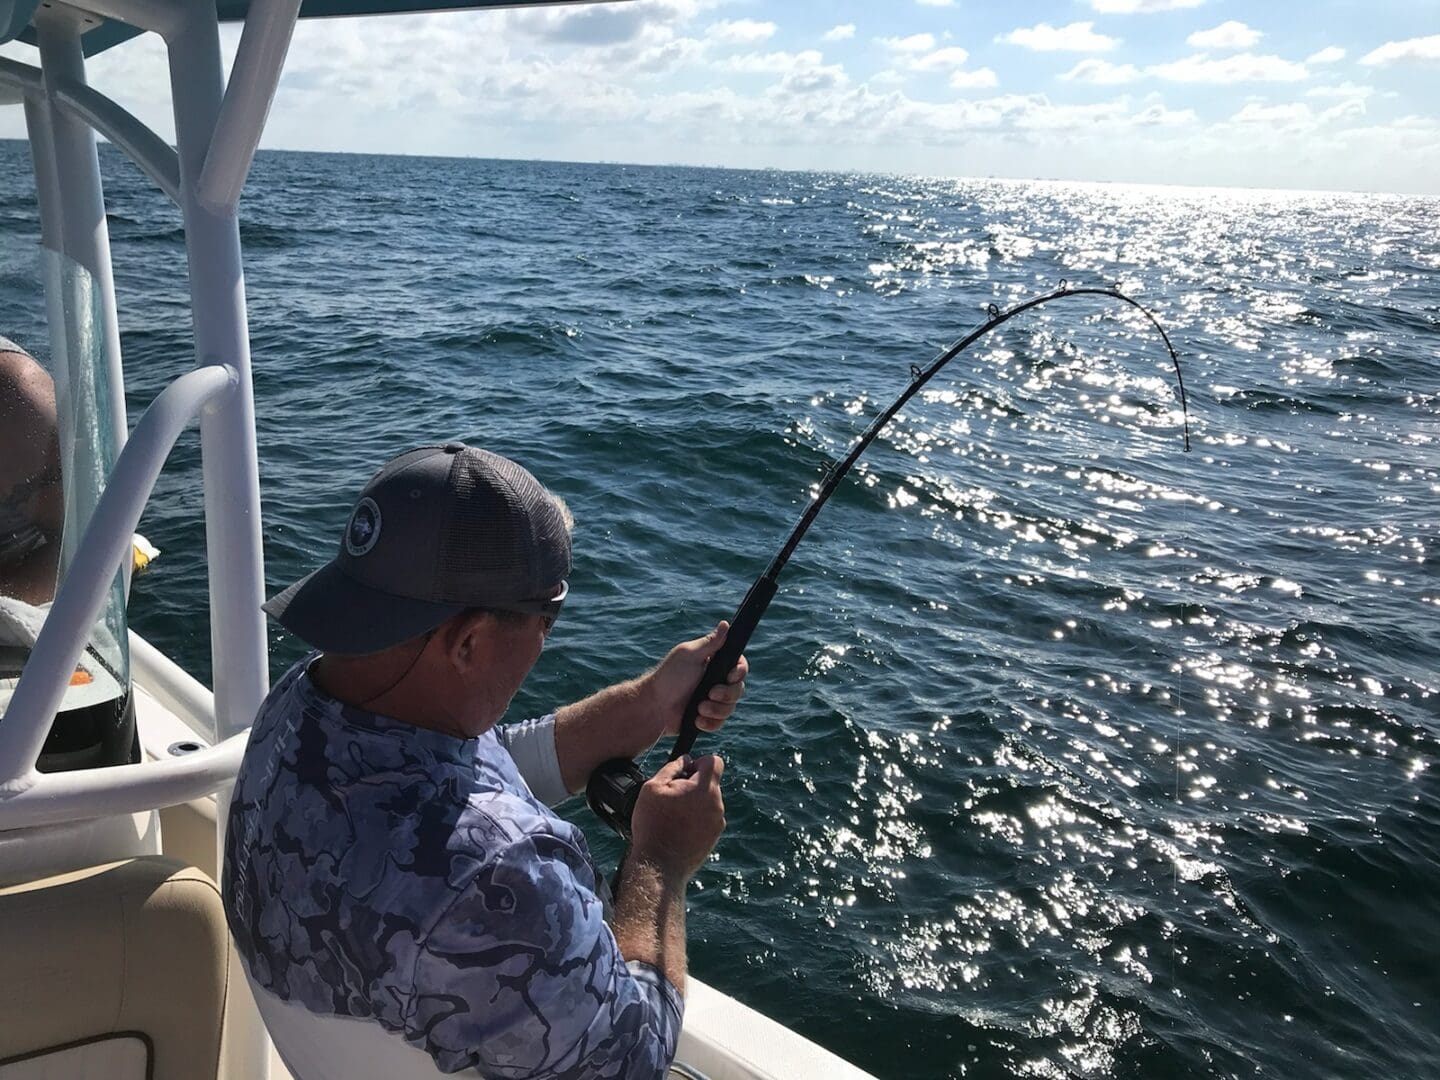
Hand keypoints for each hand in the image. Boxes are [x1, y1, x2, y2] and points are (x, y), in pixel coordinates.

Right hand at [629, 755, 725, 880]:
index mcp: (704, 789)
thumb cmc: (653, 824)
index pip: (714, 762)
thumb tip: (685, 760)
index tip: (686, 772)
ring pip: (708, 802)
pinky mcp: (714, 838)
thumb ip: (672, 768)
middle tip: (672, 798)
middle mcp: (717, 804)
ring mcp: (718, 823)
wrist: (659, 865)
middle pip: (710, 783)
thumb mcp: (652, 787)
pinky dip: (696, 820)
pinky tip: (678, 829)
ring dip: (694, 804)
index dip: (700, 762)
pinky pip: (707, 819)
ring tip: (673, 816)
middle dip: (694, 785)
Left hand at [646, 621, 748, 741]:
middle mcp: (717, 682)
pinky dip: (709, 722)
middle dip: (726, 694)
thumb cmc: (670, 676)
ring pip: (730, 708)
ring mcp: (713, 701)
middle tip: (710, 693)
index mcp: (716, 664)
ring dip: (715, 709)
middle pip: (739, 690)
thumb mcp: (690, 655)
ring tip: (699, 708)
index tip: (730, 676)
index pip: (740, 667)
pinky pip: (720, 724)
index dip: (739, 672)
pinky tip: (697, 719)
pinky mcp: (708, 718)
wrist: (654, 706)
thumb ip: (710, 642)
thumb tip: (725, 624)